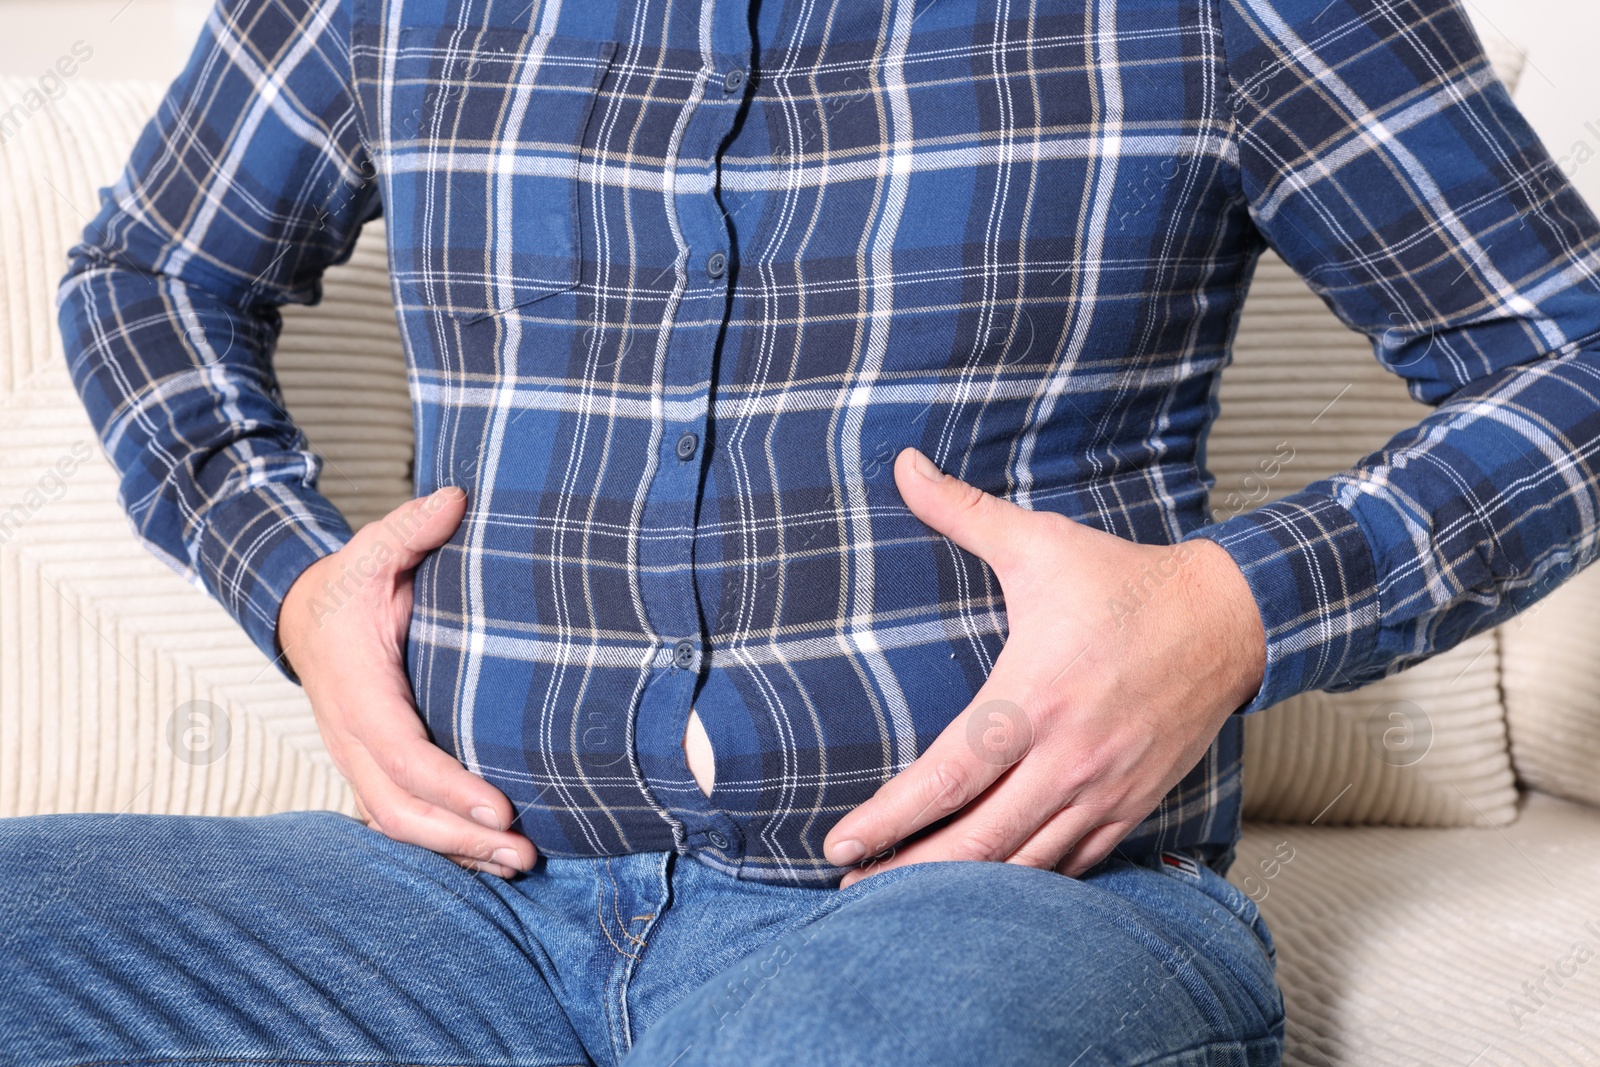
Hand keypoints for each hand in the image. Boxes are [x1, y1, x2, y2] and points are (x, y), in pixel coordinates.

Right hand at [278, 488, 536, 877]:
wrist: (302, 611)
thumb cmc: (349, 584)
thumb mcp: (373, 547)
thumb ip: (411, 527)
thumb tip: (455, 499)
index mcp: (357, 689)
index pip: (402, 752)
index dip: (449, 786)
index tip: (499, 805)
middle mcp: (351, 734)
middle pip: (398, 809)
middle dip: (458, 838)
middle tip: (522, 852)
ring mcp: (356, 758)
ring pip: (395, 824)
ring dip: (455, 851)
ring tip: (518, 864)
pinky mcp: (369, 767)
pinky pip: (398, 818)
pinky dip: (441, 845)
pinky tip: (486, 858)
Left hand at [823, 449, 1264, 886]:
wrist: (1228, 618)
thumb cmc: (1123, 581)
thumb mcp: (1039, 543)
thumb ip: (962, 511)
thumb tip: (902, 462)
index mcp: (1034, 697)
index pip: (948, 776)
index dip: (889, 818)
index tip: (837, 843)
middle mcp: (1068, 757)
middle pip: (979, 843)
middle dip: (908, 875)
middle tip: (850, 889)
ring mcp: (1103, 790)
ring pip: (1025, 866)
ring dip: (963, 891)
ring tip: (903, 903)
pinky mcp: (1131, 807)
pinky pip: (1074, 866)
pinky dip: (1029, 886)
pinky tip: (989, 894)